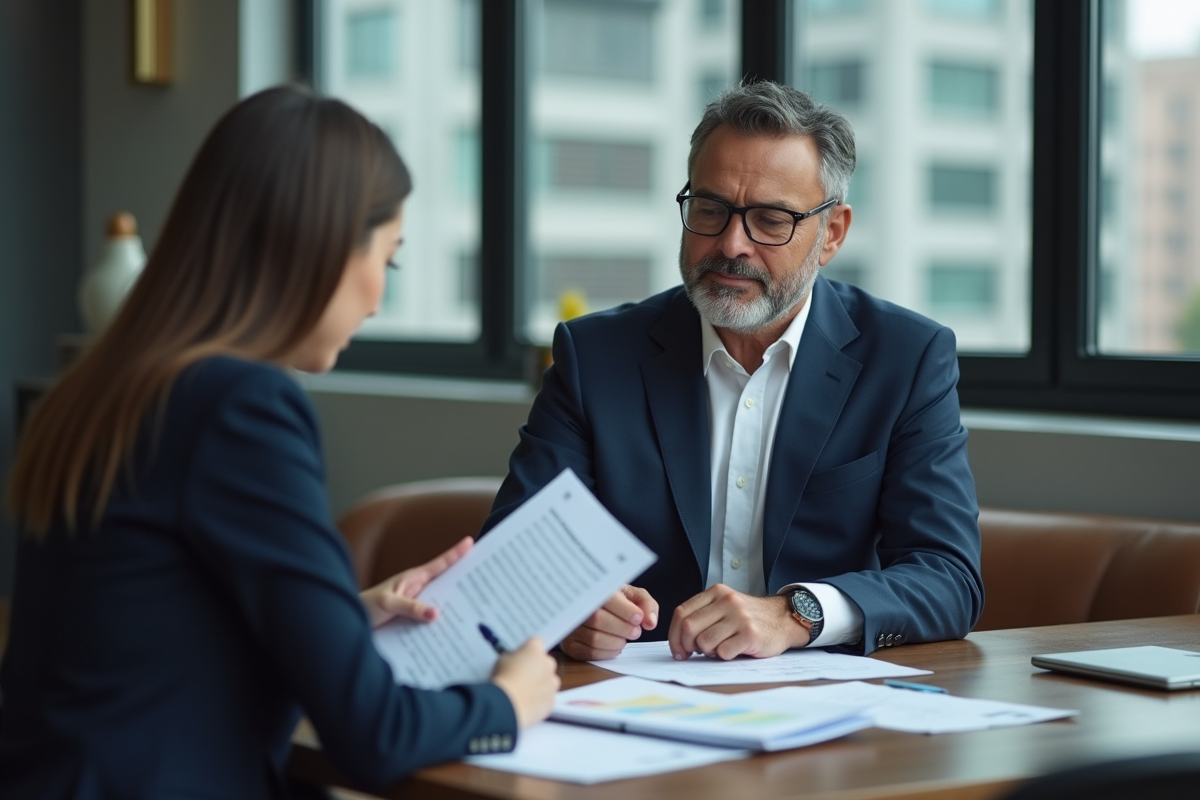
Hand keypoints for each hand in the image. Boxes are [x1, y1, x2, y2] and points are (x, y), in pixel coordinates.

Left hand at [359, 536, 472, 627]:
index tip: (471, 541)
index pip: (439, 564)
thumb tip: (436, 614)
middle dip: (465, 579)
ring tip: (477, 609)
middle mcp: (418, 589)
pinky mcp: (413, 619)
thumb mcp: (388, 604)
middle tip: (487, 577)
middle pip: (447, 582)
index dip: (456, 553)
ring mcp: (417, 604)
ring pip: (442, 602)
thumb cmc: (366, 606)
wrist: (349, 622)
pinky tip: (454, 632)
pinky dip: (443, 622)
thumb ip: (410, 608)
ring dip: (456, 606)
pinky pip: (432, 619)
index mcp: (414, 579)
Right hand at [491, 637, 560, 729]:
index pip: (535, 642)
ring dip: (541, 683)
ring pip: (549, 680)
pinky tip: (528, 702)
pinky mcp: (552, 700)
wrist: (507, 705)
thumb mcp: (502, 660)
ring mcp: (552, 683)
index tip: (520, 656)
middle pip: (545, 661)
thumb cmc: (503, 679)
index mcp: (535, 650)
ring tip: (526, 691)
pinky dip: (541, 699)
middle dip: (536, 666)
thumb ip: (513, 657)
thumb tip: (517, 661)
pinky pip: (548, 696)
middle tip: (522, 675)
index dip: (527, 649)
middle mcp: (548, 663)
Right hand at [559, 584, 658, 660]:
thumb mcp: (632, 595)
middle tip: (636, 632)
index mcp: (594, 589)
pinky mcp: (571, 645)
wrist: (591, 609)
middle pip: (599, 620)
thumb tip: (650, 622)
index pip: (607, 599)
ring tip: (625, 638)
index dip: (625, 611)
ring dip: (617, 642)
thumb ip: (646, 604)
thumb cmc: (614, 602)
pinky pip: (590, 652)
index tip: (638, 618)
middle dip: (623, 629)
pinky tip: (615, 646)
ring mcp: (572, 626)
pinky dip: (608, 652)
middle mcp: (578, 606)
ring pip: (594, 638)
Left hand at [667, 584, 808, 660]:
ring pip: (704, 642)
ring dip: (708, 652)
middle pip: (688, 628)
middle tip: (692, 654)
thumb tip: (678, 641)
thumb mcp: (725, 607)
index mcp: (716, 592)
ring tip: (719, 648)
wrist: (783, 619)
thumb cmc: (748, 618)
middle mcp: (726, 601)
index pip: (681, 613)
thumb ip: (703, 616)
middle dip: (686, 646)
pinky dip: (724, 656)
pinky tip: (733, 650)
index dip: (674, 635)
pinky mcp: (750, 634)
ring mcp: (739, 617)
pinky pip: (723, 652)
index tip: (678, 650)